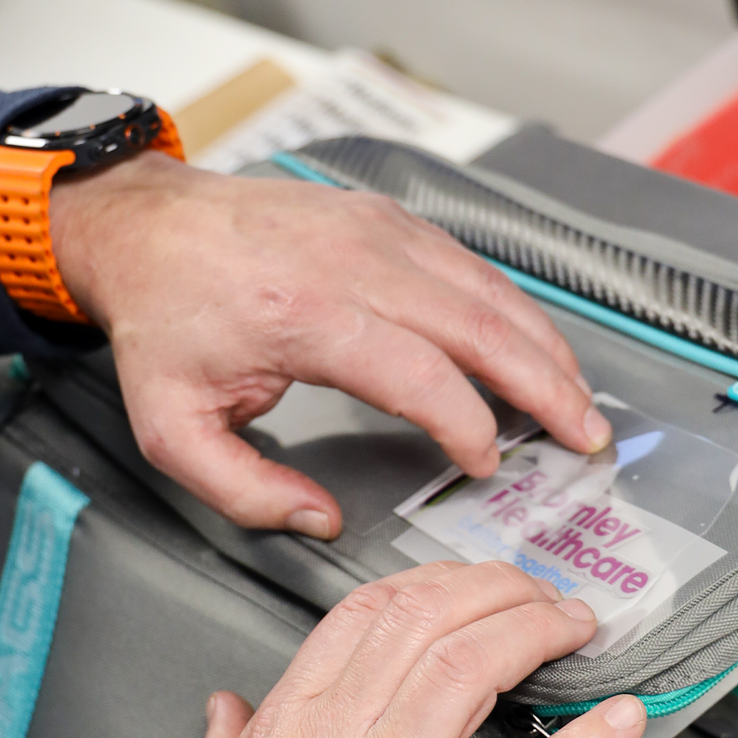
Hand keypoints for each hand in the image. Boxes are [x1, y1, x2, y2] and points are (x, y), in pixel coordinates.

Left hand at [50, 154, 610, 537]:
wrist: (151, 229)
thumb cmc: (166, 320)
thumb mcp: (175, 427)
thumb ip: (245, 490)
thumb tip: (320, 520)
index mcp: (305, 316)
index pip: (421, 375)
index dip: (469, 426)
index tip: (488, 466)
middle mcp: (352, 263)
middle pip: (479, 326)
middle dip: (546, 386)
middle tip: (586, 435)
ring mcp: (376, 230)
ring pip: (486, 289)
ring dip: (542, 346)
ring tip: (577, 397)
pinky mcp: (385, 217)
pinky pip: (467, 264)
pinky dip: (510, 308)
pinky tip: (530, 343)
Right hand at [121, 560, 645, 737]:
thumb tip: (228, 707)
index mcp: (289, 722)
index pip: (368, 611)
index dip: (432, 581)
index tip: (467, 582)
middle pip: (430, 618)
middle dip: (497, 589)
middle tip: (536, 592)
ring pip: (472, 667)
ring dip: (535, 631)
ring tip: (572, 626)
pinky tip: (618, 720)